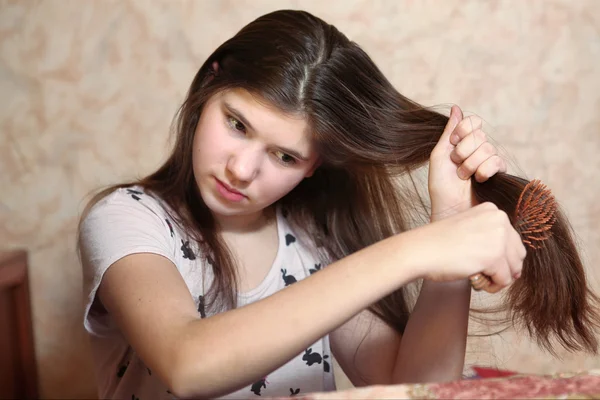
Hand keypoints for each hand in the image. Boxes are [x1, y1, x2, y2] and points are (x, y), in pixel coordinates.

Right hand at [408, 202, 525, 292]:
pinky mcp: (494, 256)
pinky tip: (476, 281)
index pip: (513, 240)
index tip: (480, 260)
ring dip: (498, 278)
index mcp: (493, 210)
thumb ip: (491, 238)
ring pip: (514, 268)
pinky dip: (492, 286)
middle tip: (483, 273)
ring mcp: (498, 237)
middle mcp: (499, 219)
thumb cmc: (439, 244)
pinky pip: (504, 280)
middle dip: (503, 268)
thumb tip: (517, 266)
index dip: (500, 257)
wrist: (420, 250)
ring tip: (478, 278)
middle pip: (518, 254)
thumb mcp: (470, 230)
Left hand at [428, 106, 506, 220]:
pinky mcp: (499, 174)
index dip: (463, 130)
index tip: (453, 144)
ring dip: (471, 164)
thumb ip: (449, 132)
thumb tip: (456, 108)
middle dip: (463, 152)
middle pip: (479, 135)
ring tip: (464, 177)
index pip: (473, 122)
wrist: (450, 209)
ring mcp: (490, 161)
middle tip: (457, 166)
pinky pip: (497, 161)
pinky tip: (478, 180)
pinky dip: (484, 171)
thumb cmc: (441, 186)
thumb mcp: (440, 156)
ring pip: (487, 148)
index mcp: (463, 143)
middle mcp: (478, 149)